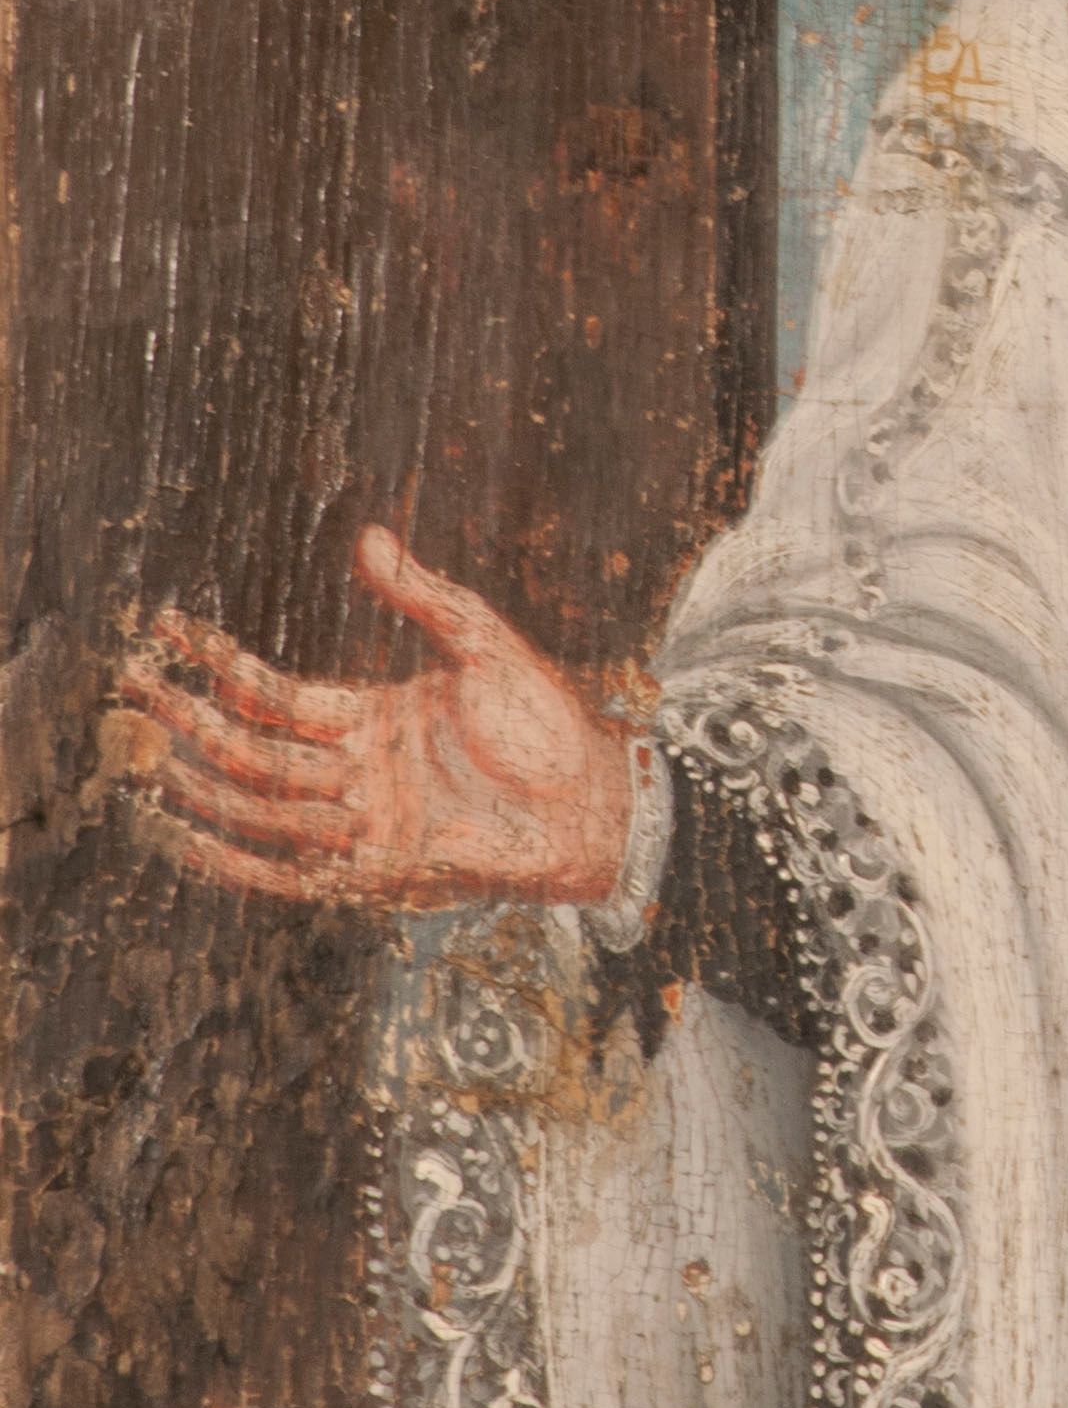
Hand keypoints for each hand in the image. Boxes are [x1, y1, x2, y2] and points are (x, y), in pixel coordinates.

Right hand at [114, 526, 634, 912]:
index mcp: (373, 719)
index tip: (170, 630)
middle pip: (254, 748)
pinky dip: (242, 861)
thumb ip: (422, 595)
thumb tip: (368, 535)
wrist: (598, 798)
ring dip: (205, 784)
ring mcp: (365, 824)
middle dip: (191, 720)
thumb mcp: (481, 643)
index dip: (221, 663)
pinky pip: (295, 872)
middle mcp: (357, 773)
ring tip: (148, 755)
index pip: (276, 693)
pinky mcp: (382, 871)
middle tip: (130, 687)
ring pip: (262, 805)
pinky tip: (191, 840)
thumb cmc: (550, 723)